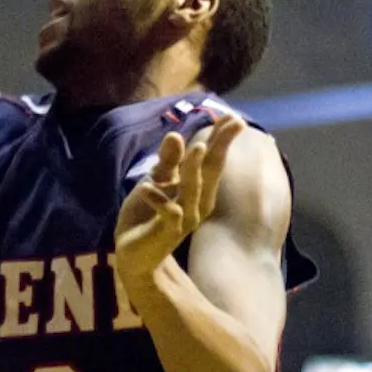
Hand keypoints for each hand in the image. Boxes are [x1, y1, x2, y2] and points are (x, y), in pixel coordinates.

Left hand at [114, 116, 245, 283]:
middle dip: (220, 146)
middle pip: (210, 170)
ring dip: (193, 169)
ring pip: (191, 190)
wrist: (135, 255)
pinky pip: (166, 214)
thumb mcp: (156, 182)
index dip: (221, 139)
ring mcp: (183, 218)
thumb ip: (167, 162)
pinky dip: (157, 200)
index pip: (212, 160)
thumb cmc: (148, 215)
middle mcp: (196, 203)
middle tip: (235, 122)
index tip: (234, 116)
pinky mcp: (165, 232)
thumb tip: (176, 135)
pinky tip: (146, 188)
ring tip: (196, 146)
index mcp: (196, 190)